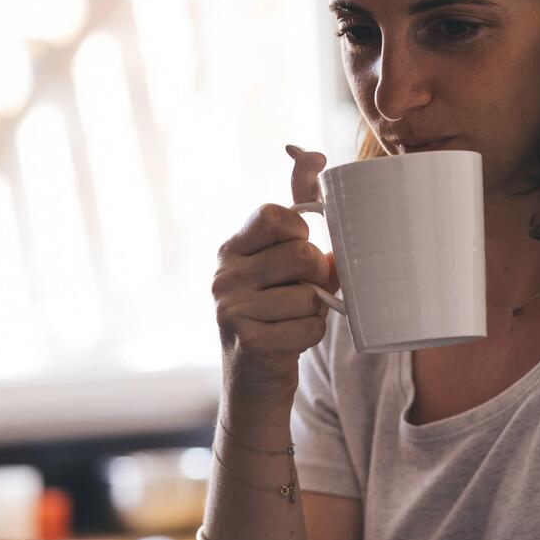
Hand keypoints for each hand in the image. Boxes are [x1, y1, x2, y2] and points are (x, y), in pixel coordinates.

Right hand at [211, 145, 338, 397]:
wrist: (254, 385)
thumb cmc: (278, 314)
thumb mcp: (282, 262)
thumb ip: (298, 208)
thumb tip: (316, 154)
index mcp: (232, 249)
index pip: (274, 214)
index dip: (300, 233)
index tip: (298, 252)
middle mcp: (223, 274)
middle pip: (301, 254)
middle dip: (316, 278)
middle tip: (304, 294)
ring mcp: (230, 308)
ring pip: (308, 294)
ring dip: (315, 312)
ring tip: (293, 321)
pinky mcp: (247, 341)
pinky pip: (308, 326)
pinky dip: (311, 336)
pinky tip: (290, 343)